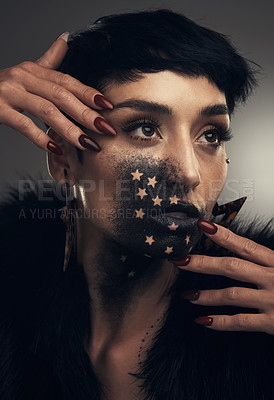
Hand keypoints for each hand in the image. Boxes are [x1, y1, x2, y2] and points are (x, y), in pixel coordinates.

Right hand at [0, 32, 115, 154]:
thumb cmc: (5, 86)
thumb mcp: (27, 72)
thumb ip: (49, 61)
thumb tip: (65, 39)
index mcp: (34, 70)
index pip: (67, 81)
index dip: (89, 93)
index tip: (109, 106)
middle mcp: (23, 78)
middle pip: (61, 96)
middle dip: (87, 114)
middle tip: (106, 129)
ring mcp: (10, 93)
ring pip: (46, 110)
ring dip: (70, 129)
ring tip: (87, 143)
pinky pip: (24, 125)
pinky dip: (41, 138)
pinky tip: (56, 149)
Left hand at [170, 220, 273, 333]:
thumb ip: (265, 259)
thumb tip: (243, 250)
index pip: (245, 246)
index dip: (223, 235)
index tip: (202, 226)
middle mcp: (273, 277)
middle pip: (231, 267)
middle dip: (202, 263)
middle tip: (180, 261)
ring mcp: (272, 300)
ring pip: (232, 295)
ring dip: (206, 295)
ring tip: (187, 296)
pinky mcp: (273, 322)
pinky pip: (241, 322)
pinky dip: (220, 323)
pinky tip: (203, 321)